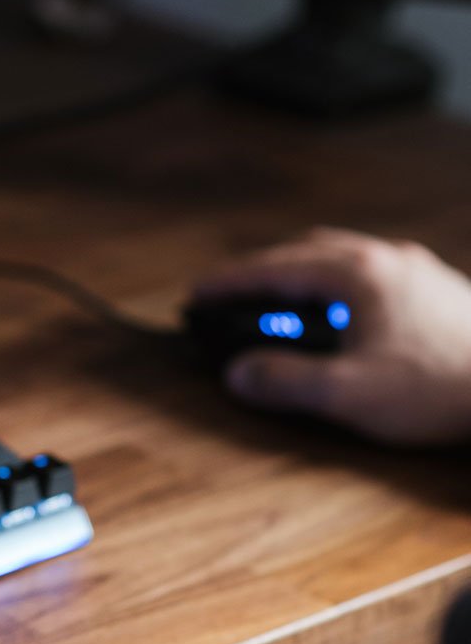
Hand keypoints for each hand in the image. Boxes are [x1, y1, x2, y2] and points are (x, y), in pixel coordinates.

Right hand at [193, 228, 470, 444]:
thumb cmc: (444, 387)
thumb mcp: (349, 393)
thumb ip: (284, 381)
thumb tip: (238, 374)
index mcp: (358, 274)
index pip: (273, 267)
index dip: (229, 282)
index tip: (197, 294)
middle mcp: (388, 260)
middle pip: (307, 250)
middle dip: (264, 271)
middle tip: (233, 296)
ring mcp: (419, 273)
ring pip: (343, 258)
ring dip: (303, 276)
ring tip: (281, 306)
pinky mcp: (441, 293)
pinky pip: (373, 274)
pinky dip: (339, 288)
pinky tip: (341, 319)